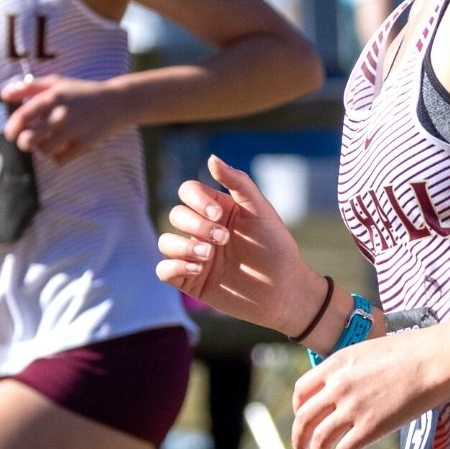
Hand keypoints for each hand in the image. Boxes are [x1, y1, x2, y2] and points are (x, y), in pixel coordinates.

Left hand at [0, 74, 125, 163]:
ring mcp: (74, 130)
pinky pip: (61, 159)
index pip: (24, 116)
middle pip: (30, 138)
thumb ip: (29, 87)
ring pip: (45, 150)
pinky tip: (60, 150)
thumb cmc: (80, 92)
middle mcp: (61, 114)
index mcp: (52, 97)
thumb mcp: (56, 83)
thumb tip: (4, 96)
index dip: (12, 128)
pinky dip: (57, 158)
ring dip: (41, 150)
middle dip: (24, 143)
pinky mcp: (85, 144)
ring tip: (45, 145)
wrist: (114, 103)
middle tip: (26, 142)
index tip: (11, 134)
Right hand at [156, 154, 325, 333]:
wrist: (285, 291)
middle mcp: (203, 230)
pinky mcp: (192, 281)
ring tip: (208, 256)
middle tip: (224, 240)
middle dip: (197, 225)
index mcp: (217, 210)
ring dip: (183, 246)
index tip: (220, 215)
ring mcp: (196, 256)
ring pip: (165, 242)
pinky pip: (164, 270)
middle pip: (176, 215)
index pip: (188, 192)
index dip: (197, 200)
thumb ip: (238, 182)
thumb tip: (210, 157)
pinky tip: (198, 269)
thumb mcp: (261, 211)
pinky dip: (174, 267)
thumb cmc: (276, 248)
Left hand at [291, 330, 440, 448]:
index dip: (298, 409)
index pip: (302, 390)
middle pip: (304, 418)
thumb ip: (352, 369)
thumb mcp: (369, 351)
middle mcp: (338, 386)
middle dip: (299, 438)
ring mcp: (353, 408)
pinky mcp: (370, 427)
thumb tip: (350, 384)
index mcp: (336, 364)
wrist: (434, 360)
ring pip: (320, 439)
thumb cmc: (412, 352)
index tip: (303, 419)